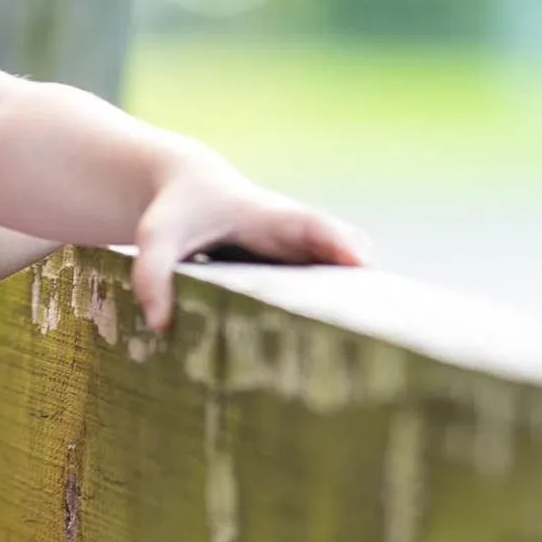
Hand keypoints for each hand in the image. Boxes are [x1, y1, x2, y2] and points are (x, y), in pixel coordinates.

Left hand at [131, 149, 367, 331]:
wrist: (191, 189)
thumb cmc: (175, 213)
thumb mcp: (155, 236)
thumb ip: (152, 274)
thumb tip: (161, 325)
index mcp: (266, 217)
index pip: (308, 226)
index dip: (335, 241)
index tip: (360, 261)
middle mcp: (294, 235)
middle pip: (339, 254)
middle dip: (362, 280)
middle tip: (388, 312)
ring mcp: (300, 253)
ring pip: (339, 274)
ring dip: (358, 302)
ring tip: (381, 342)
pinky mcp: (296, 271)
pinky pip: (324, 289)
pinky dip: (338, 311)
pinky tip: (350, 351)